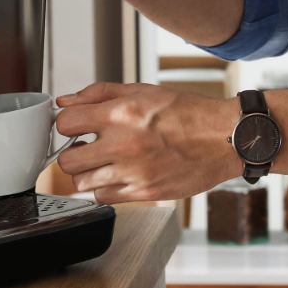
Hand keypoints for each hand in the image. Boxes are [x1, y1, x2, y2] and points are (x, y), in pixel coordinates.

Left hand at [54, 82, 239, 203]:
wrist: (221, 138)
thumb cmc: (187, 113)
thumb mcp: (143, 90)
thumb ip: (100, 93)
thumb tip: (67, 99)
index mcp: (122, 113)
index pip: (66, 122)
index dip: (66, 123)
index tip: (73, 125)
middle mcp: (124, 144)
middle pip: (66, 160)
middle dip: (72, 152)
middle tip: (85, 146)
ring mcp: (132, 172)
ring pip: (81, 183)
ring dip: (87, 172)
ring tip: (103, 161)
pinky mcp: (142, 192)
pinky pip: (103, 197)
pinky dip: (104, 187)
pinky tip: (117, 174)